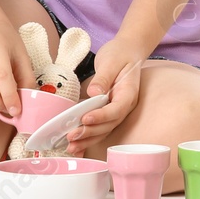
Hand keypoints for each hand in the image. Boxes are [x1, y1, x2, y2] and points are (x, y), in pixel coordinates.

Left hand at [63, 41, 143, 155]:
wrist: (127, 51)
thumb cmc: (120, 54)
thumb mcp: (111, 61)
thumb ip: (103, 77)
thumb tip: (94, 92)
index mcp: (129, 93)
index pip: (117, 109)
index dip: (102, 116)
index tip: (86, 118)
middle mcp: (124, 106)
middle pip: (109, 124)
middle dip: (90, 132)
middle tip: (72, 135)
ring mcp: (117, 111)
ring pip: (103, 130)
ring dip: (87, 140)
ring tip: (71, 146)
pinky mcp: (107, 112)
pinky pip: (99, 128)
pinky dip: (87, 138)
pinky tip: (76, 146)